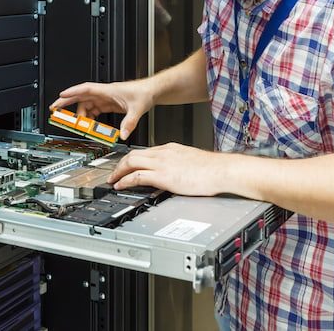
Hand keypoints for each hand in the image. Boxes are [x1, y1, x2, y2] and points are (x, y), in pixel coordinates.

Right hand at [49, 79, 152, 140]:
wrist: (151, 91)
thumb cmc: (144, 93)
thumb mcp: (137, 109)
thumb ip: (129, 123)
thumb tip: (123, 135)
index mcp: (108, 91)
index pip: (86, 89)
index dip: (72, 92)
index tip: (60, 96)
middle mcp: (105, 93)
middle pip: (81, 96)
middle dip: (67, 102)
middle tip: (55, 109)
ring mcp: (106, 98)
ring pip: (87, 104)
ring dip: (80, 114)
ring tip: (76, 125)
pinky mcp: (109, 103)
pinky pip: (94, 109)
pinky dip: (89, 117)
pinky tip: (90, 124)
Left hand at [108, 142, 224, 194]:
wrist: (221, 170)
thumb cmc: (212, 169)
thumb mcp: (191, 161)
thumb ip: (180, 164)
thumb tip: (177, 173)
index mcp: (171, 148)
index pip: (146, 151)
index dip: (133, 159)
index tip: (127, 165)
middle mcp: (164, 153)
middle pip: (134, 153)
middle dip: (120, 163)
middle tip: (113, 172)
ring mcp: (162, 163)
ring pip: (132, 161)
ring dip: (119, 170)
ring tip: (112, 179)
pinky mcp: (163, 175)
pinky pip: (137, 175)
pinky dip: (125, 180)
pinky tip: (120, 185)